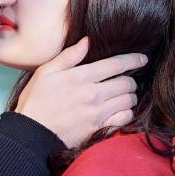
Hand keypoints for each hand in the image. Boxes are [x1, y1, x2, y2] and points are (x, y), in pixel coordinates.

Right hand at [15, 37, 145, 147]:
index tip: (142, 59)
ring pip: (128, 100)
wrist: (32, 134)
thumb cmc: (36, 101)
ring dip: (130, 96)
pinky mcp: (99, 128)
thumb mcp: (45, 72)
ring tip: (124, 95)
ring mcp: (98, 113)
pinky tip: (120, 110)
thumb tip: (88, 41)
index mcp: (81, 76)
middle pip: (127, 83)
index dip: (133, 60)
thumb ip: (69, 56)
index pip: (116, 64)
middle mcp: (93, 94)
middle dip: (131, 79)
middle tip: (127, 80)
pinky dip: (126, 113)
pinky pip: (124, 118)